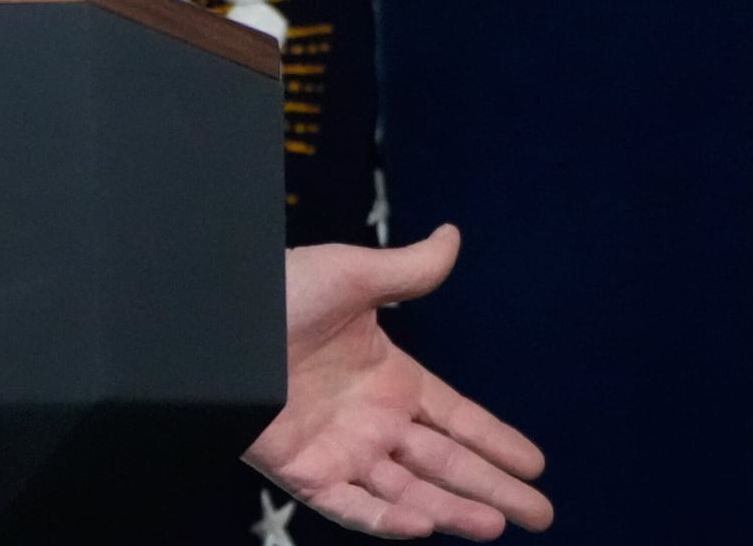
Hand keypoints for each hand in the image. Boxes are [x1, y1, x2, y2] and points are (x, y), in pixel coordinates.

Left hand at [251, 226, 551, 537]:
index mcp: (388, 378)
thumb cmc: (274, 291)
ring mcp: (339, 448)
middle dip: (493, 489)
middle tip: (541, 513)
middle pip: (445, 464)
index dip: (496, 441)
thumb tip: (451, 236)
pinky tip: (424, 525)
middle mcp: (371, 420)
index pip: (456, 418)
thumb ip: (406, 270)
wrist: (210, 323)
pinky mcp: (303, 470)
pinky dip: (384, 520)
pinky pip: (349, 505)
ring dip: (452, 511)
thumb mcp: (348, 275)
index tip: (536, 464)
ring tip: (496, 525)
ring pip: (406, 492)